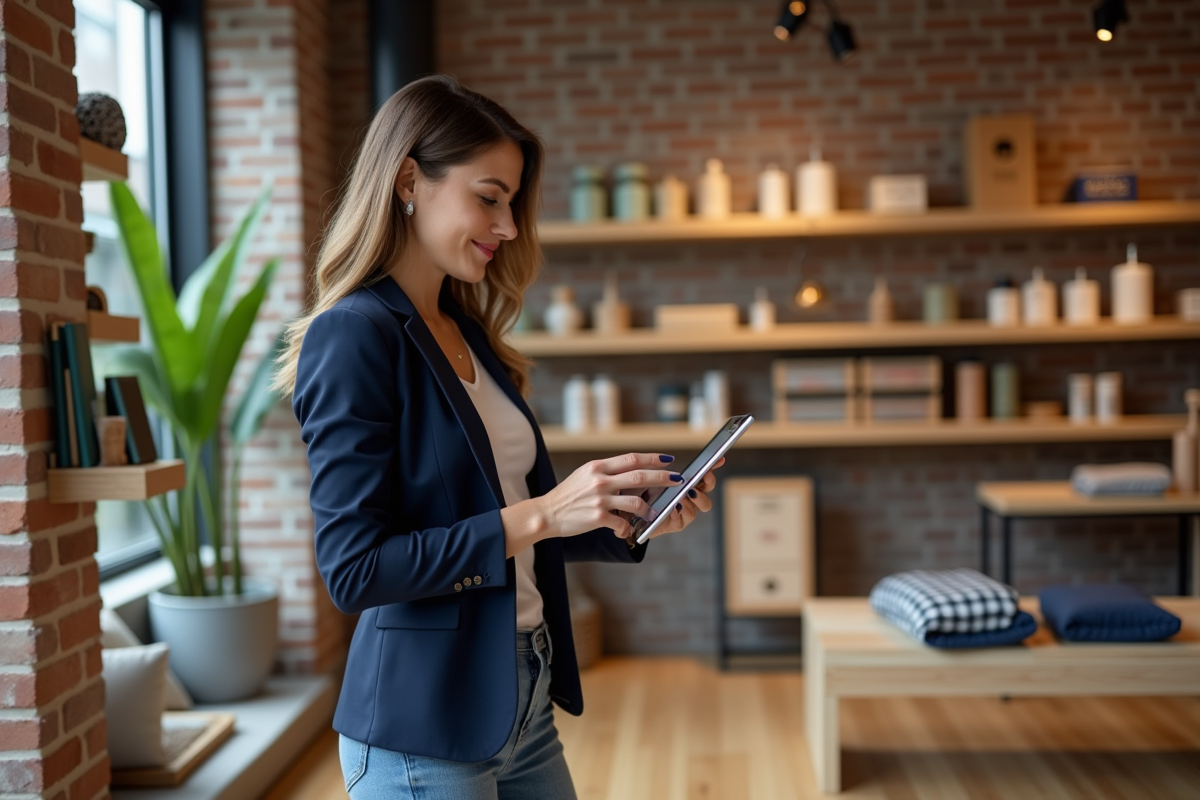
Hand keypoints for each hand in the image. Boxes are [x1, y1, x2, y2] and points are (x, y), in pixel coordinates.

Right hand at [531, 452, 681, 540]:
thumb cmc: (567, 495)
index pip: (632, 458)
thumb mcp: (584, 475)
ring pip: (636, 502)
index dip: (652, 459)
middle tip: (678, 481)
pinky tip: (625, 531)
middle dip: (663, 478)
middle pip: (640, 476)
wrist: (546, 514)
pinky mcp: (597, 518)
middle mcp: (600, 480)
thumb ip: (605, 472)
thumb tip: (630, 471)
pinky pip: (622, 523)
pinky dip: (627, 528)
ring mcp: (599, 499)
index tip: (668, 460)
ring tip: (652, 514)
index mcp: (597, 467)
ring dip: (649, 510)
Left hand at [621, 456, 724, 541]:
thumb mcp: (653, 479)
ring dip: (690, 501)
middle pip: (708, 495)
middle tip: (697, 480)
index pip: (706, 477)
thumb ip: (664, 472)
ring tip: (681, 497)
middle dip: (706, 488)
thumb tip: (669, 458)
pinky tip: (672, 509)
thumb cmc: (643, 493)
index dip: (714, 468)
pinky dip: (678, 513)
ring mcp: (685, 513)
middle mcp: (691, 501)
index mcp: (689, 486)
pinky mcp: (676, 524)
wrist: (631, 513)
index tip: (718, 459)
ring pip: (697, 509)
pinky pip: (682, 521)